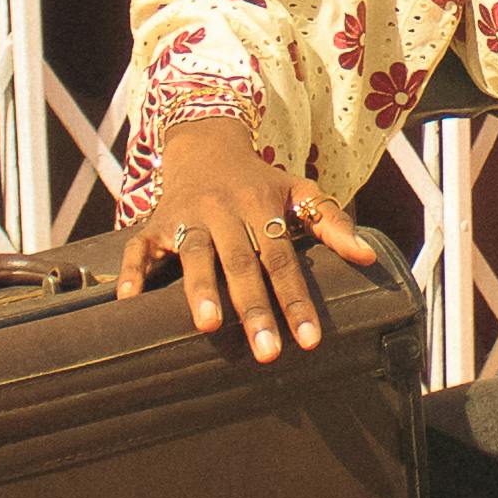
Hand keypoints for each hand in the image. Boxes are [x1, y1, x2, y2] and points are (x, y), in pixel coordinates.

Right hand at [114, 120, 377, 361]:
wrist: (205, 144)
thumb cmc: (258, 181)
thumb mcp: (297, 191)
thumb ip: (332, 222)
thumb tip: (368, 257)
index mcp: (260, 207)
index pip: (282, 260)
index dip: (296, 300)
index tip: (310, 341)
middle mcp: (223, 212)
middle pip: (241, 264)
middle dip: (255, 309)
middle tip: (266, 353)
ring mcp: (186, 217)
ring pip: (193, 254)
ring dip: (200, 290)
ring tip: (210, 327)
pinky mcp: (154, 223)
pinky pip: (138, 248)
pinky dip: (132, 271)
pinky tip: (129, 300)